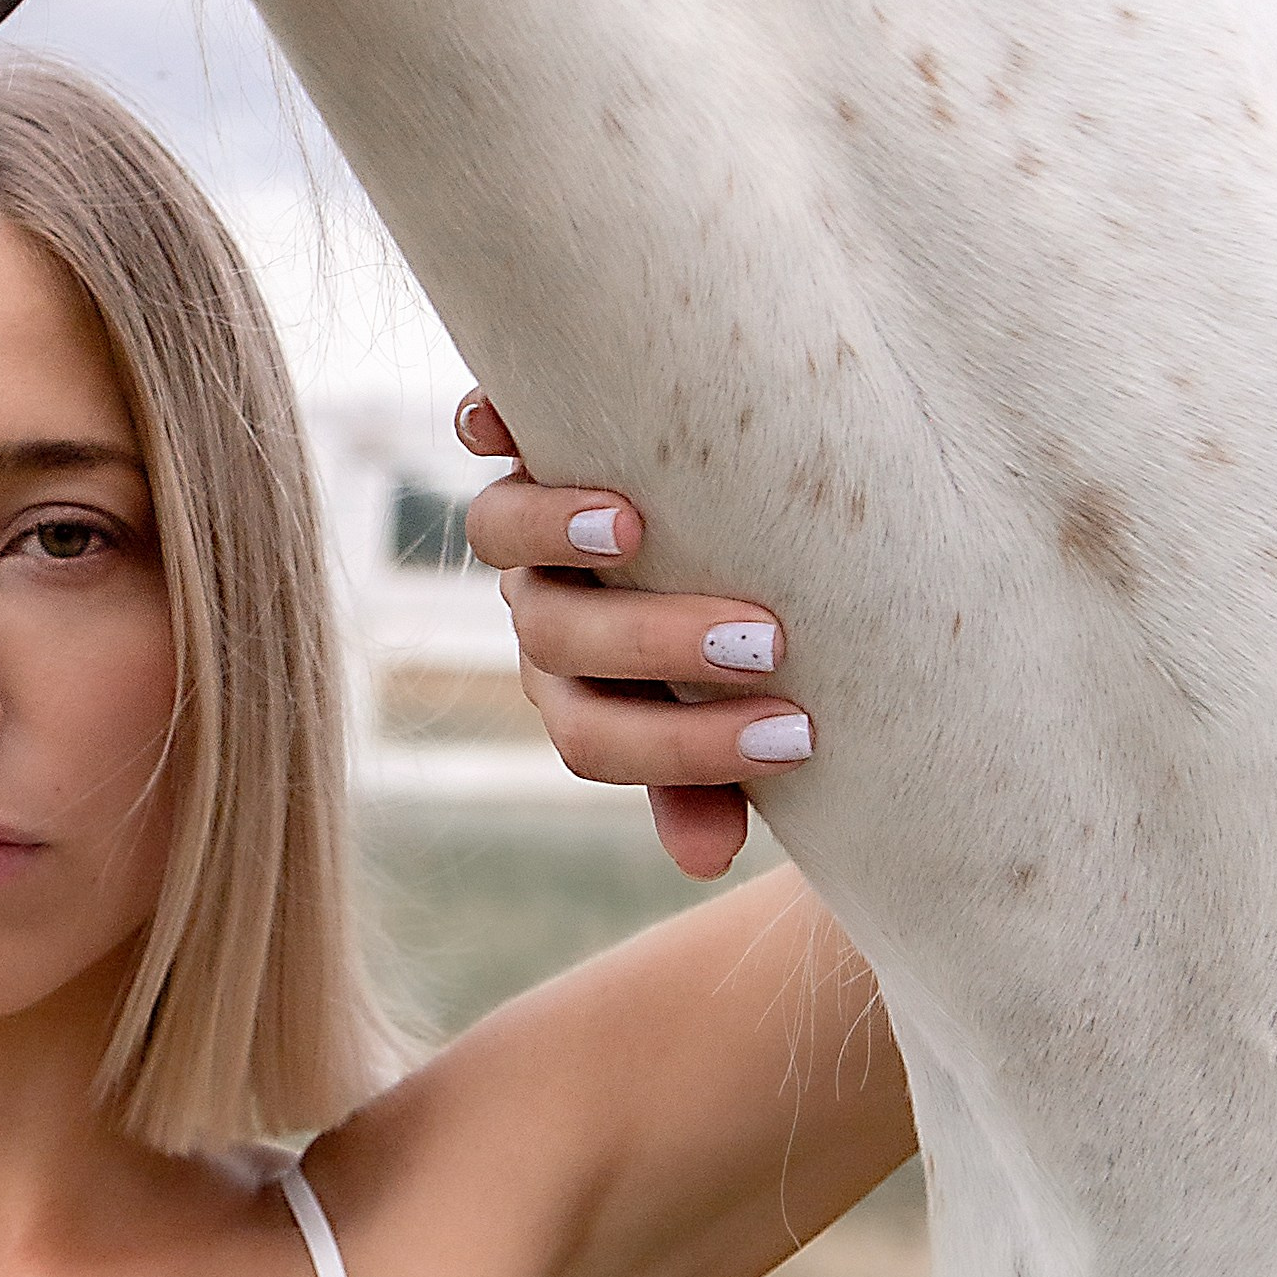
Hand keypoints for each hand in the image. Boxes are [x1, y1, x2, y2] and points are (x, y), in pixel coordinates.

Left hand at [455, 391, 809, 881]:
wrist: (710, 513)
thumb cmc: (731, 637)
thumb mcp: (723, 707)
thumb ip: (706, 774)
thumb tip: (707, 858)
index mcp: (582, 683)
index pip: (595, 736)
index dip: (682, 752)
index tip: (796, 739)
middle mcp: (545, 602)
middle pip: (555, 638)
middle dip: (655, 647)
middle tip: (762, 642)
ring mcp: (530, 517)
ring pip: (499, 534)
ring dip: (555, 534)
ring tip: (629, 530)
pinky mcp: (528, 432)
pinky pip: (480, 425)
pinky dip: (486, 422)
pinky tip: (505, 418)